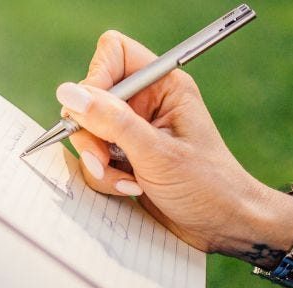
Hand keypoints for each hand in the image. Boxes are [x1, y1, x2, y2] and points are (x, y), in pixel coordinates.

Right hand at [56, 30, 292, 257]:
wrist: (224, 227)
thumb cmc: (207, 186)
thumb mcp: (157, 153)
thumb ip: (111, 121)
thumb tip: (68, 93)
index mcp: (163, 86)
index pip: (113, 54)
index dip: (96, 78)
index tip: (93, 112)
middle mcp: (146, 103)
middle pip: (91, 97)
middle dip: (92, 133)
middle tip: (105, 158)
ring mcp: (133, 132)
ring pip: (87, 132)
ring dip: (98, 162)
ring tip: (127, 182)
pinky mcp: (125, 157)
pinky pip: (94, 159)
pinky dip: (105, 178)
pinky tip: (131, 189)